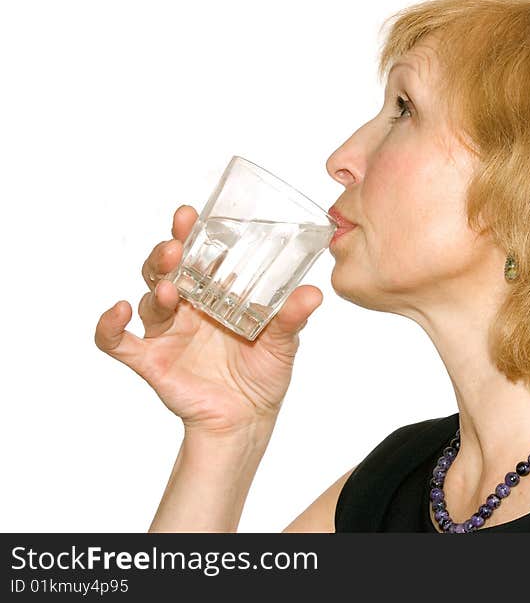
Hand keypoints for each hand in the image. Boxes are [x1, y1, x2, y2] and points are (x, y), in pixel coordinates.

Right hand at [95, 205, 322, 436]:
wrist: (247, 419)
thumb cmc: (263, 375)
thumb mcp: (282, 343)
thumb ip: (291, 318)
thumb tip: (312, 293)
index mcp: (215, 295)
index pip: (199, 256)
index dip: (191, 235)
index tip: (191, 216)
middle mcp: (187, 307)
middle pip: (167, 269)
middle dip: (167, 252)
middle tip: (176, 243)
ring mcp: (167, 332)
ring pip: (149, 298)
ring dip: (156, 285)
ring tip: (171, 284)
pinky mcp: (151, 360)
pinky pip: (117, 342)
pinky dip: (109, 326)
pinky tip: (119, 311)